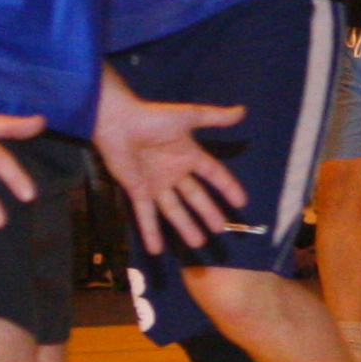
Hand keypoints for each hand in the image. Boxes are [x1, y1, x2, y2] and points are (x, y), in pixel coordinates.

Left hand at [93, 83, 247, 252]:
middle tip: (220, 229)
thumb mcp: (188, 116)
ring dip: (185, 227)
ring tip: (198, 243)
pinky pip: (146, 215)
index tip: (241, 202)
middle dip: (208, 213)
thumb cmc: (152, 118)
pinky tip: (156, 250)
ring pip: (174, 210)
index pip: (214, 174)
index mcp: (188, 155)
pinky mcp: (138, 191)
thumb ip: (215, 117)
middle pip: (196, 197)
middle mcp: (174, 172)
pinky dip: (150, 232)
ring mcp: (156, 184)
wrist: (118, 122)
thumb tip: (243, 111)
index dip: (227, 187)